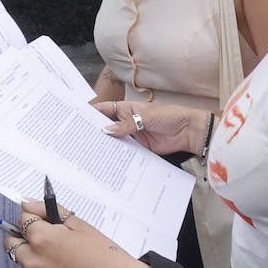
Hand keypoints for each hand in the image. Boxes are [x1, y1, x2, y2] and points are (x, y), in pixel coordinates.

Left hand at [4, 200, 150, 267]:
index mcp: (41, 239)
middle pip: (12, 243)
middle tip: (45, 240)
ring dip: (35, 258)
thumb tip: (28, 204)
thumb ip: (48, 211)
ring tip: (63, 260)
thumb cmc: (104, 255)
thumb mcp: (78, 224)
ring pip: (25, 263)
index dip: (34, 219)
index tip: (44, 222)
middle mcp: (33, 261)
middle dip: (24, 238)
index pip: (22, 219)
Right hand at [91, 100, 207, 155]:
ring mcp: (133, 135)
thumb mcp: (146, 117)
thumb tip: (107, 130)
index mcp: (127, 109)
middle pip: (108, 126)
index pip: (106, 109)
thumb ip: (126, 125)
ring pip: (115, 140)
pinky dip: (119, 154)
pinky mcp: (140, 147)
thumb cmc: (169, 116)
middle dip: (97, 130)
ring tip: (93, 149)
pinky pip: (126, 151)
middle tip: (83, 137)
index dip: (93, 112)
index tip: (80, 117)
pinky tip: (110, 158)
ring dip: (107, 144)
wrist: (187, 131)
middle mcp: (128, 122)